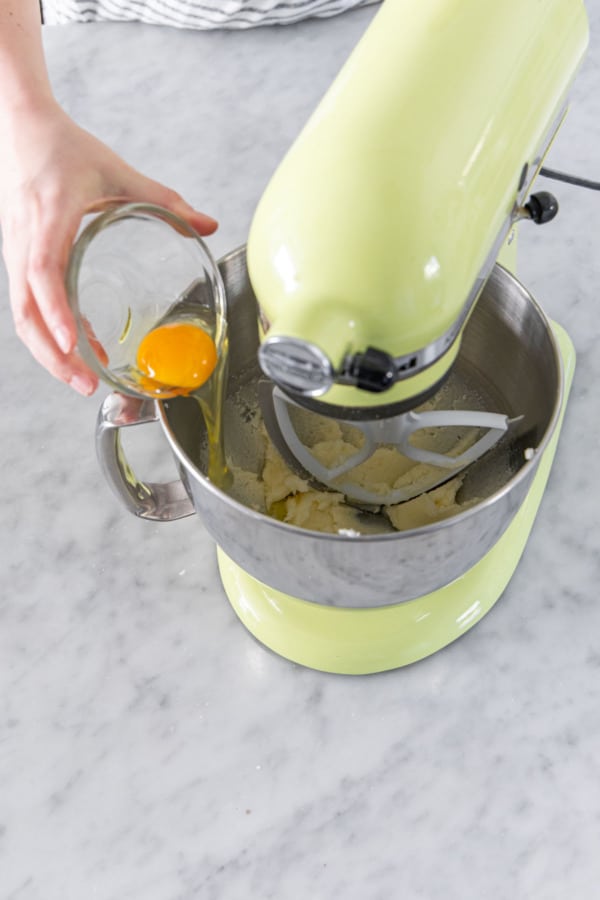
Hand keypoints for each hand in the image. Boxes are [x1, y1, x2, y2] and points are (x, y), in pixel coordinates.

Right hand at [0, 101, 217, 394]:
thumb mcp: (119, 172)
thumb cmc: (65, 147)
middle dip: (54, 354)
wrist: (19, 126)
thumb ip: (166, 201)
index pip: (43, 270)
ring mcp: (14, 251)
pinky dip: (48, 334)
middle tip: (86, 385)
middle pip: (27, 311)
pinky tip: (78, 349)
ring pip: (22, 316)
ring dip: (49, 353)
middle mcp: (24, 239)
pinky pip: (26, 307)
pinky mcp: (15, 259)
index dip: (57, 310)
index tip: (73, 342)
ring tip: (82, 381)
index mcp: (49, 215)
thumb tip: (209, 224)